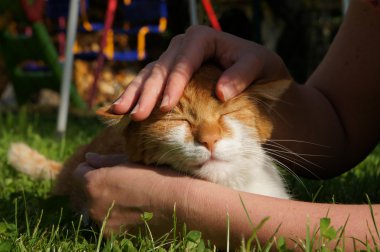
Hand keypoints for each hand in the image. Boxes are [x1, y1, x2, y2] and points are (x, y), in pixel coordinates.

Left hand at [73, 153, 189, 235]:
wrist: (181, 205)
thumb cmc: (158, 177)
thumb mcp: (131, 162)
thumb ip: (105, 161)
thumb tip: (88, 158)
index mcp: (93, 183)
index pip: (79, 172)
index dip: (93, 168)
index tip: (108, 169)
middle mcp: (91, 206)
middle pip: (85, 192)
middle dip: (97, 187)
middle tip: (121, 184)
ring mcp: (102, 225)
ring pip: (95, 209)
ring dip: (104, 203)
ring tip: (129, 199)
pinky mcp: (114, 238)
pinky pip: (107, 223)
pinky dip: (114, 218)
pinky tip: (134, 212)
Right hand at [112, 25, 290, 120]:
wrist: (260, 75)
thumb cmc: (261, 68)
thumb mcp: (260, 64)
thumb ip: (242, 73)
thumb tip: (221, 92)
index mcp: (204, 38)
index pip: (185, 60)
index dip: (173, 83)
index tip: (166, 107)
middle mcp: (184, 45)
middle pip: (162, 68)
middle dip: (148, 93)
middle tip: (137, 115)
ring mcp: (175, 58)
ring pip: (150, 74)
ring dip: (134, 94)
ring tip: (120, 112)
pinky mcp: (171, 73)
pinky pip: (149, 81)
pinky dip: (135, 94)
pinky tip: (120, 108)